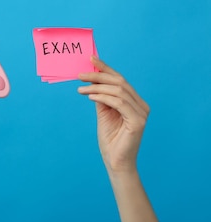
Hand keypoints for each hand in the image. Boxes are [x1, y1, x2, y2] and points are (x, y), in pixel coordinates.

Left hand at [78, 56, 149, 174]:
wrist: (115, 161)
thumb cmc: (110, 139)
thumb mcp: (103, 113)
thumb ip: (101, 97)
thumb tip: (92, 80)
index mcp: (135, 101)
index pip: (120, 79)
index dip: (105, 67)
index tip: (90, 59)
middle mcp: (141, 105)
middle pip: (119, 82)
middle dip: (98, 75)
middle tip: (80, 74)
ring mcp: (142, 113)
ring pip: (118, 91)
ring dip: (97, 86)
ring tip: (80, 88)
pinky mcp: (138, 122)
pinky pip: (119, 103)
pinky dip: (103, 97)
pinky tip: (90, 96)